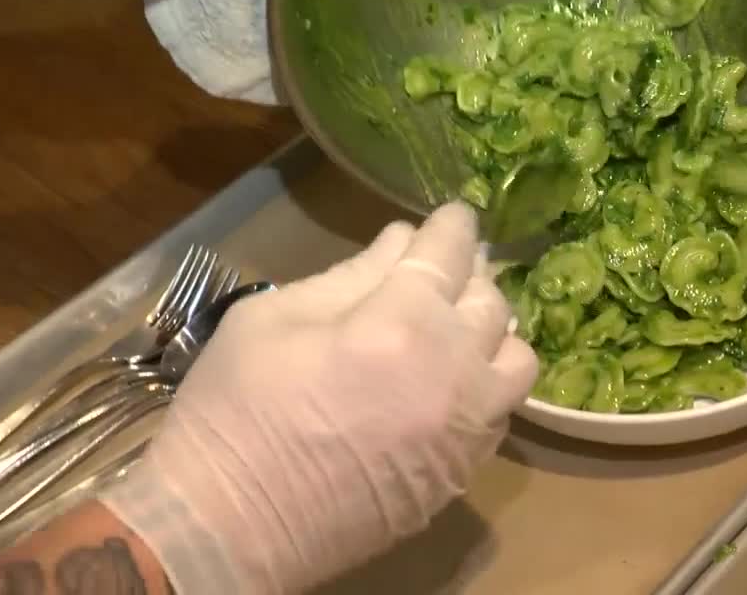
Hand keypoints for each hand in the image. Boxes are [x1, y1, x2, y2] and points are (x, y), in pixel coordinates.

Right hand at [99, 203, 537, 594]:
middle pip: (490, 302)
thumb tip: (402, 240)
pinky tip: (448, 385)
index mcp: (399, 325)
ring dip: (492, 334)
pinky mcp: (462, 473)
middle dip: (468, 276)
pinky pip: (502, 413)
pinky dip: (486, 386)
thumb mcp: (271, 322)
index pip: (449, 255)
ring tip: (452, 332)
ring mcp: (465, 430)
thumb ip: (350, 275)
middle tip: (437, 274)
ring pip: (516, 360)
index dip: (452, 226)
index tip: (451, 215)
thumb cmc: (233, 414)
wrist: (230, 530)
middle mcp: (452, 374)